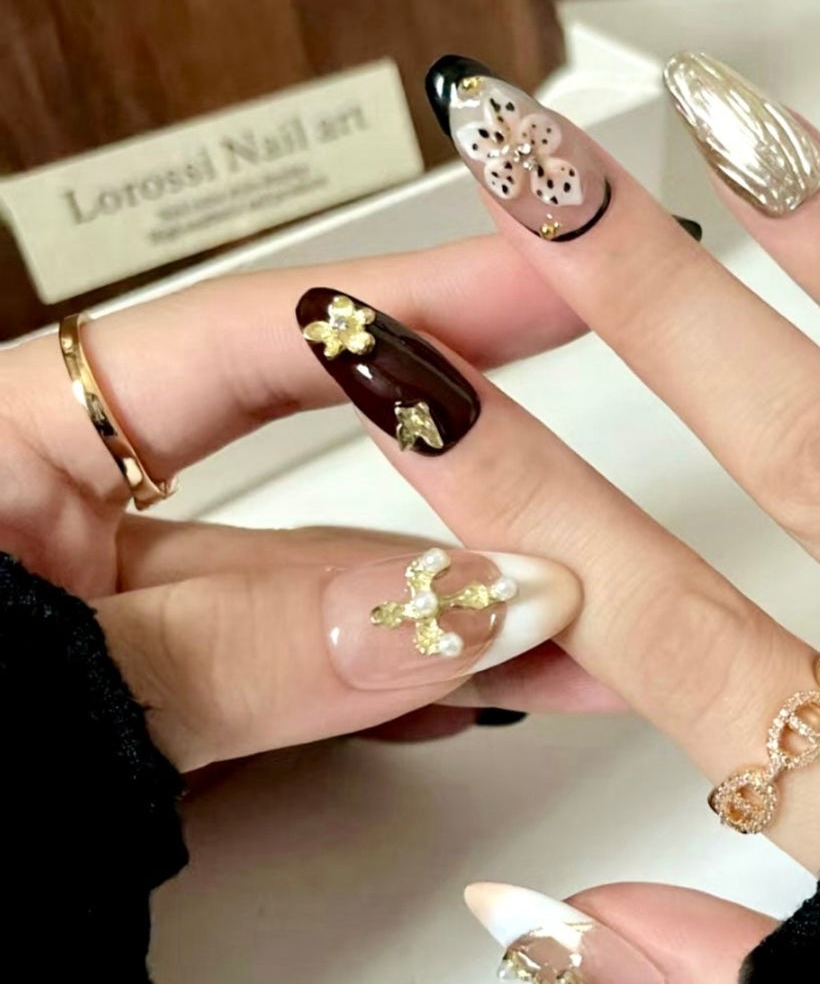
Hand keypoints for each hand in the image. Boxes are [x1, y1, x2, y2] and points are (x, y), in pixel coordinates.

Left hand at [0, 242, 607, 769]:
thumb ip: (238, 651)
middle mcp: (77, 519)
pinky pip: (298, 682)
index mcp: (6, 449)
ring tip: (582, 641)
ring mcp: (127, 619)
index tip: (547, 278)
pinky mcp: (155, 704)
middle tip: (597, 496)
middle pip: (317, 477)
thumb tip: (448, 606)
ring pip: (329, 601)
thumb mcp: (41, 699)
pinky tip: (475, 691)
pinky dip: (385, 692)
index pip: (246, 340)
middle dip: (474, 499)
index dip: (410, 308)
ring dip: (460, 626)